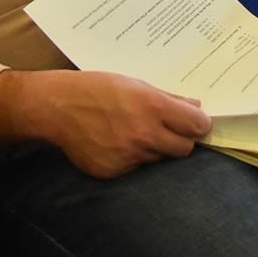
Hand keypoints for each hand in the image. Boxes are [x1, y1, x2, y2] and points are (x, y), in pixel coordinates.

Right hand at [32, 70, 210, 179]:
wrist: (57, 107)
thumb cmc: (98, 89)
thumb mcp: (137, 84)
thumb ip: (169, 98)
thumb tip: (196, 107)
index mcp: (153, 107)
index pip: (197, 126)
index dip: (200, 124)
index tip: (197, 123)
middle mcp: (144, 135)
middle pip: (184, 148)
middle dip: (182, 139)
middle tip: (168, 129)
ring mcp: (128, 156)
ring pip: (160, 159)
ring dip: (156, 148)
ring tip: (134, 132)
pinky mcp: (113, 172)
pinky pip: (136, 169)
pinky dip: (132, 158)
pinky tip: (116, 143)